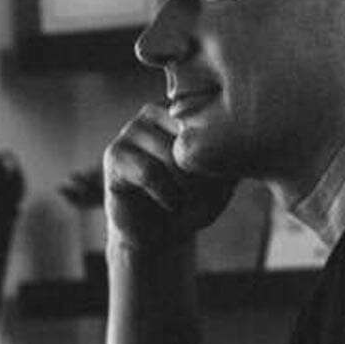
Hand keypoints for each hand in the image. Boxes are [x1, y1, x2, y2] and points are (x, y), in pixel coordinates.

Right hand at [102, 104, 236, 252]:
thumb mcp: (222, 181)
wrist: (156, 234)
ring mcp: (132, 129)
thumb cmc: (193, 203)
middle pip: (191, 134)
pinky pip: (150, 172)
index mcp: (184, 109)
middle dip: (203, 169)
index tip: (224, 180)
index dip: (221, 153)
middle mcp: (156, 111)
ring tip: (187, 200)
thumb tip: (230, 141)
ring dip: (186, 184)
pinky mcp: (114, 154)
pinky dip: (167, 194)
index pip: (211, 118)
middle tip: (203, 194)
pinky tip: (171, 204)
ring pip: (170, 153)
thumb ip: (226, 156)